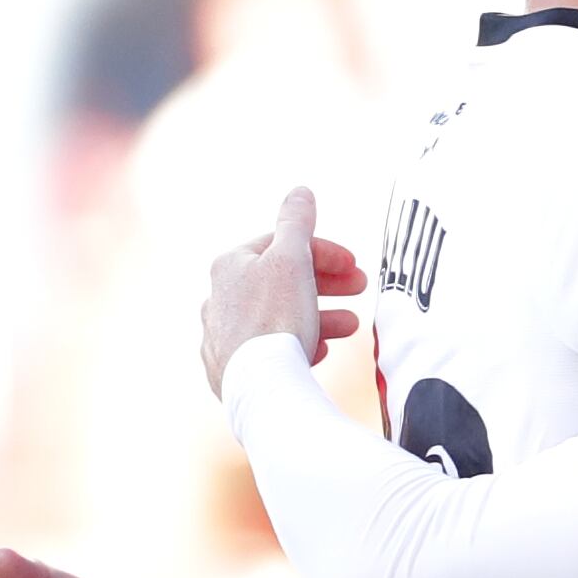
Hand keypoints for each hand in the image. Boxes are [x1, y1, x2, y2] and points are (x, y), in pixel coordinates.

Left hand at [201, 187, 357, 392]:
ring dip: (318, 316)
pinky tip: (317, 351)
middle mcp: (218, 298)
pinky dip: (296, 344)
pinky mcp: (229, 370)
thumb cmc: (276, 318)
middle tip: (360, 290)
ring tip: (350, 327)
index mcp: (230, 266)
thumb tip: (300, 192)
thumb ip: (297, 222)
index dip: (324, 252)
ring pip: (277, 317)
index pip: (282, 246)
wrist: (260, 386)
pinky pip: (268, 349)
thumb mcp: (292, 258)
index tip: (355, 266)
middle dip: (325, 285)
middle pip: (280, 282)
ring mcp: (221, 336)